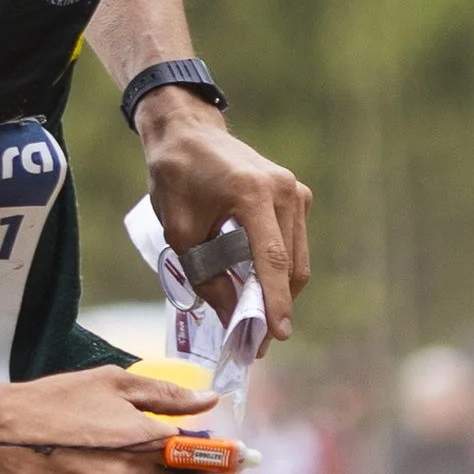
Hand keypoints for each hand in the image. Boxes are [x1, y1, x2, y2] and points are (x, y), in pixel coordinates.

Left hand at [134, 91, 311, 339]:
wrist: (188, 132)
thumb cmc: (177, 177)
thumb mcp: (181, 231)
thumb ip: (207, 275)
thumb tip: (230, 317)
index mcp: (253, 194)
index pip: (272, 259)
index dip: (275, 302)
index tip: (278, 335)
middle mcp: (283, 191)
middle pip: (291, 264)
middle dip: (277, 305)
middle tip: (257, 341)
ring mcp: (294, 191)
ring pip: (297, 257)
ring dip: (279, 290)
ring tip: (255, 320)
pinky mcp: (296, 194)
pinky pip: (293, 242)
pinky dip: (279, 267)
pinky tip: (256, 284)